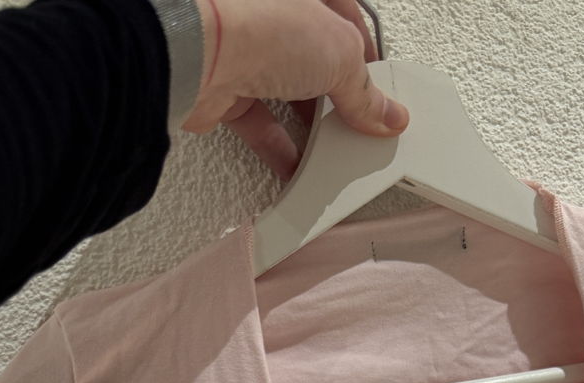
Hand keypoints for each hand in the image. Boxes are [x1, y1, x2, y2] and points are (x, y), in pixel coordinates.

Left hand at [180, 0, 409, 181]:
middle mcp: (271, 15)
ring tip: (331, 147)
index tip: (380, 89)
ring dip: (310, 125)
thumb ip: (364, 90)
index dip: (367, 55)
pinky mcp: (224, 89)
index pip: (345, 19)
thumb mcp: (339, 53)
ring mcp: (246, 51)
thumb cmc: (258, 21)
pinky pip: (259, 124)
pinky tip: (298, 166)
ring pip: (287, 92)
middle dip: (338, 94)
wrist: (198, 52)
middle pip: (316, 59)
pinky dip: (280, 149)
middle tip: (357, 121)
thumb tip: (385, 113)